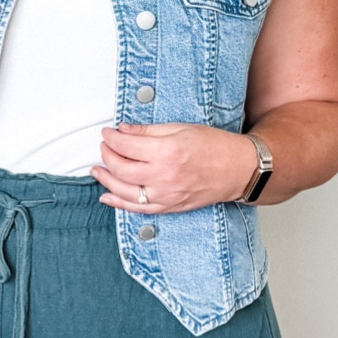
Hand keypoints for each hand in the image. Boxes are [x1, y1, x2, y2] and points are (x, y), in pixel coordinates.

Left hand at [92, 122, 258, 213]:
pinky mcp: (170, 207)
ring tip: (97, 169)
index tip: (107, 133)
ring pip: (124, 191)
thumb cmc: (216, 147)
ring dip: (106, 180)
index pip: (126, 146)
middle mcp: (164, 176)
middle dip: (107, 156)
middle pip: (121, 168)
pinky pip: (138, 209)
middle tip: (104, 146)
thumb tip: (123, 130)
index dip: (111, 138)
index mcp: (167, 152)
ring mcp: (166, 195)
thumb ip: (149, 131)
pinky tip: (107, 197)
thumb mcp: (182, 129)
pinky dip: (119, 204)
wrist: (240, 170)